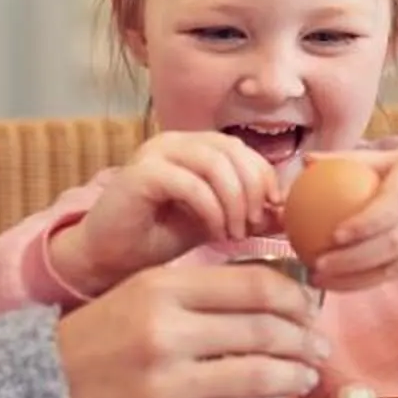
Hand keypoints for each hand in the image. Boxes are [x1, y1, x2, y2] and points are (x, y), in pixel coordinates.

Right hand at [49, 130, 280, 295]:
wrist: (109, 256)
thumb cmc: (159, 238)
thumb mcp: (216, 223)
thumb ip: (247, 213)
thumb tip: (288, 213)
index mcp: (193, 147)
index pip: (242, 150)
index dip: (265, 178)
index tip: (273, 213)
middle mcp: (174, 142)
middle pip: (232, 151)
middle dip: (253, 189)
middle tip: (255, 225)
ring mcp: (154, 154)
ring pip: (213, 162)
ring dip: (234, 200)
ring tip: (235, 232)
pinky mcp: (140, 174)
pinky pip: (188, 182)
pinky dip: (210, 208)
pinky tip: (215, 232)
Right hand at [55, 262, 328, 397]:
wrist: (37, 393)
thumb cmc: (95, 341)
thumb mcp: (138, 296)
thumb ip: (198, 293)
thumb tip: (274, 295)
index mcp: (160, 288)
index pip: (255, 286)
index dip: (295, 298)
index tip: (310, 308)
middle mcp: (166, 333)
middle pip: (264, 330)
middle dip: (304, 340)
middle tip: (319, 346)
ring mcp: (168, 384)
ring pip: (258, 376)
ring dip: (293, 375)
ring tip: (306, 374)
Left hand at [308, 148, 397, 293]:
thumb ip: (359, 159)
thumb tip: (309, 161)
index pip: (394, 206)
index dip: (365, 223)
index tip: (333, 233)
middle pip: (393, 244)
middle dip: (352, 261)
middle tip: (316, 265)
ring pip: (396, 269)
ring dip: (356, 279)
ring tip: (320, 280)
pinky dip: (371, 281)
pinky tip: (343, 282)